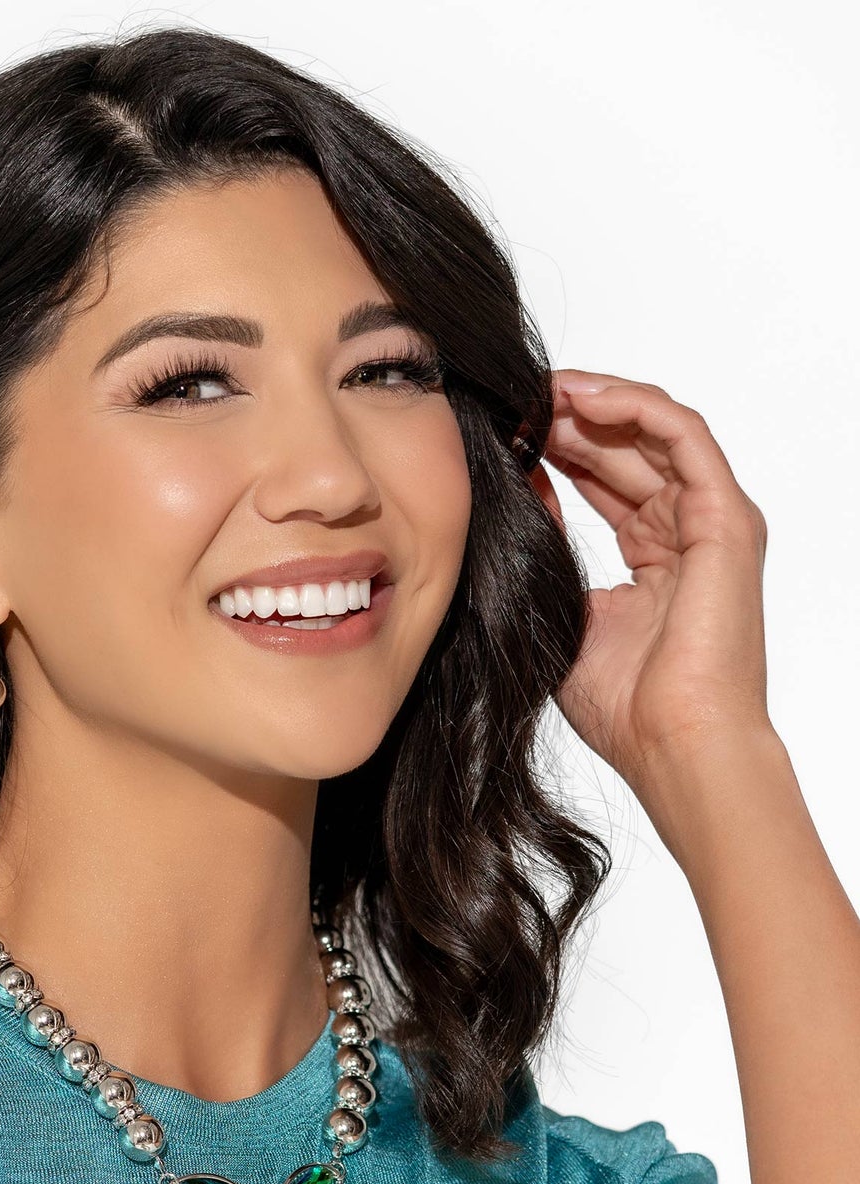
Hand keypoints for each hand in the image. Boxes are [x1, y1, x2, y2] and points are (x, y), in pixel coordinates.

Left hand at [527, 370, 771, 784]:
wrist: (673, 744)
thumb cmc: (625, 707)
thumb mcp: (563, 611)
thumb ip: (546, 552)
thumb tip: (517, 496)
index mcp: (655, 559)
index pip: (606, 481)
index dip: (558, 449)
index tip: (508, 431)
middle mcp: (687, 533)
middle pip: (627, 449)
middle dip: (569, 419)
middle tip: (515, 398)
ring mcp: (712, 522)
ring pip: (653, 432)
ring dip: (597, 403)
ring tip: (542, 388)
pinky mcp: (726, 518)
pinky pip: (681, 436)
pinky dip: (633, 407)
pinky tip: (582, 397)